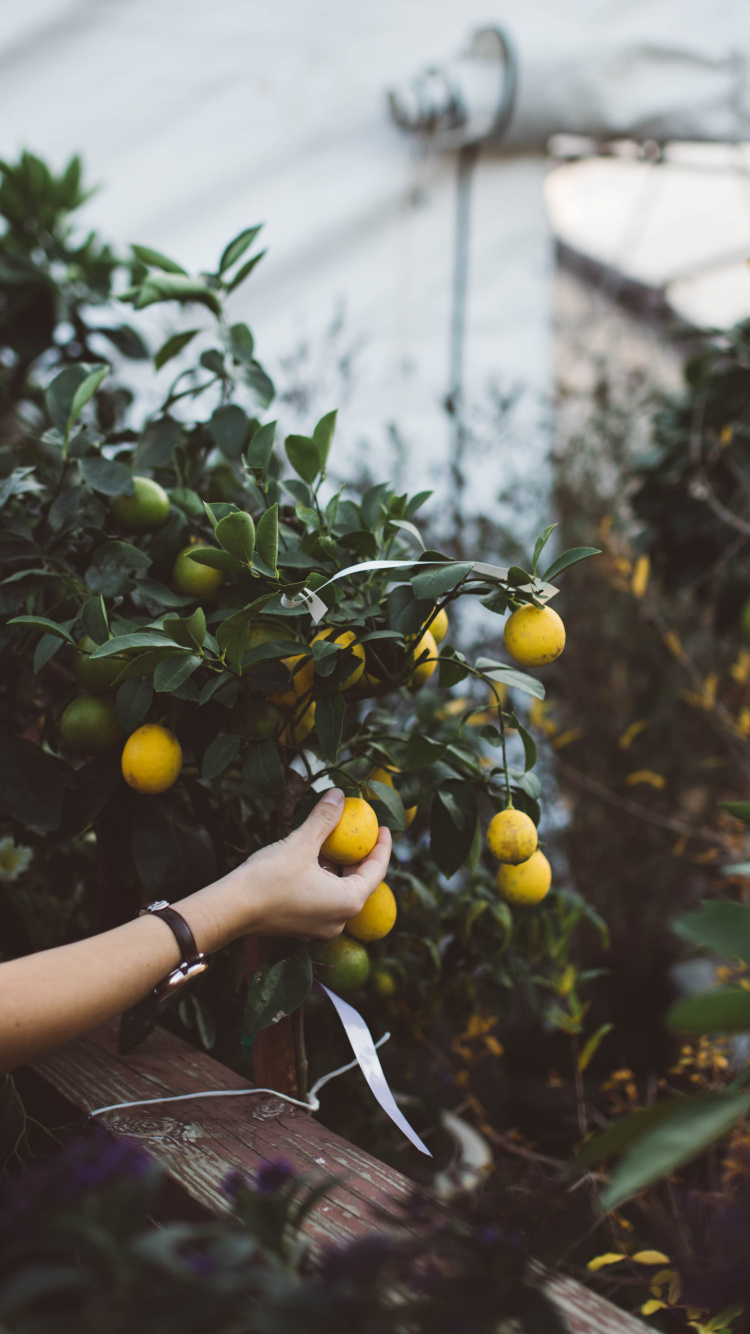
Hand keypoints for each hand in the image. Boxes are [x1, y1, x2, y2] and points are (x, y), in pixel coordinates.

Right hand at [210, 789, 391, 944]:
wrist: (230, 909)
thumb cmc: (267, 878)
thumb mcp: (301, 843)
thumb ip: (324, 819)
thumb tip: (339, 795)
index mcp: (348, 902)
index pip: (377, 870)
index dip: (382, 846)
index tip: (383, 827)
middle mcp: (339, 920)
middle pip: (360, 882)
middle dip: (360, 856)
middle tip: (359, 832)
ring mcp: (320, 927)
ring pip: (341, 891)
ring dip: (340, 867)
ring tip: (334, 842)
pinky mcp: (303, 927)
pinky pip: (324, 900)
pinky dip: (325, 880)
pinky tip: (314, 861)